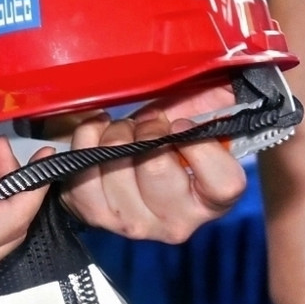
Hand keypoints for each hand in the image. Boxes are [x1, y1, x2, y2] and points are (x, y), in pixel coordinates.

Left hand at [56, 81, 254, 244]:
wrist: (133, 167)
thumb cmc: (173, 141)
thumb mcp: (200, 119)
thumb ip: (214, 105)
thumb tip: (222, 78)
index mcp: (212, 203)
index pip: (223, 182)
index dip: (199, 145)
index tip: (182, 124)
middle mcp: (175, 223)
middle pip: (156, 167)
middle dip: (149, 130)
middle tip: (150, 124)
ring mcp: (133, 224)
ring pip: (114, 165)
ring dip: (116, 134)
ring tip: (125, 130)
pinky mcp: (96, 216)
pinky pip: (81, 174)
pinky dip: (85, 141)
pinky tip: (99, 133)